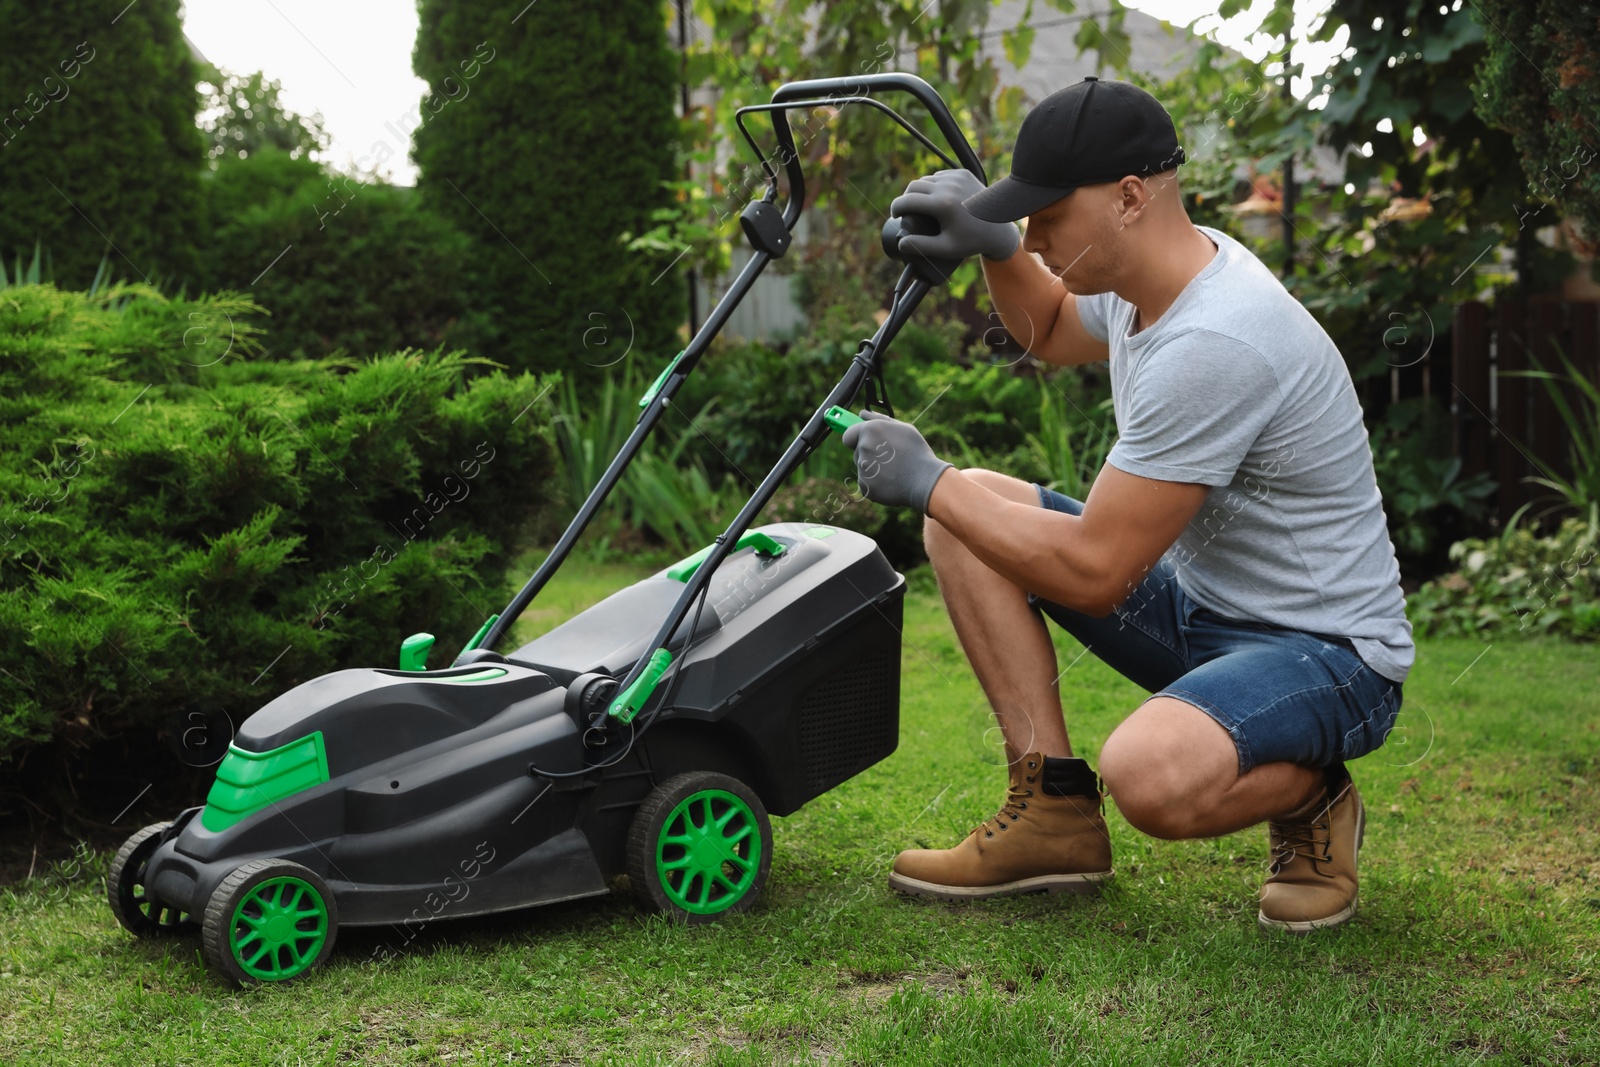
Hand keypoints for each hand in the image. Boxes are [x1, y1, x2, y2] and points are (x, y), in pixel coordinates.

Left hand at [840, 410, 953, 513]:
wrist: (925, 480)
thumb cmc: (916, 452)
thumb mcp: (903, 428)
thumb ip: (879, 419)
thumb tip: (862, 414)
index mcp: (870, 430)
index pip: (849, 435)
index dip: (856, 438)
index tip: (862, 442)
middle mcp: (863, 447)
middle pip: (857, 452)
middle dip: (869, 453)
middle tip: (890, 458)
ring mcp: (863, 467)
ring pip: (863, 467)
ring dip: (873, 468)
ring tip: (894, 470)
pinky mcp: (865, 485)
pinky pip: (866, 482)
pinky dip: (875, 483)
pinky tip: (891, 481)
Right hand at [890, 169, 1019, 262]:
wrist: (999, 228)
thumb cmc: (972, 241)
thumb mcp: (945, 248)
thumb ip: (921, 246)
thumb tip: (900, 244)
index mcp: (942, 205)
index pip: (907, 200)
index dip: (896, 207)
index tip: (894, 214)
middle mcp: (949, 187)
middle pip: (914, 186)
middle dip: (905, 198)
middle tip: (904, 210)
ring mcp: (957, 177)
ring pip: (926, 179)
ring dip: (919, 191)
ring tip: (918, 204)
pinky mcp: (964, 173)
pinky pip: (940, 176)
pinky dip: (934, 185)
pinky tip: (934, 196)